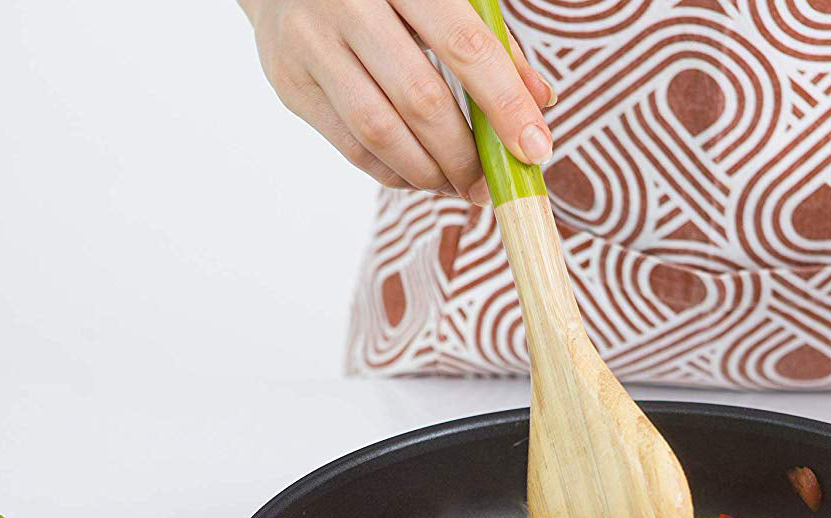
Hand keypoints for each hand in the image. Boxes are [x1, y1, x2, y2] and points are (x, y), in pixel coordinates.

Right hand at [238, 0, 554, 203]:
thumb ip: (489, 42)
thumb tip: (540, 104)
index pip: (464, 45)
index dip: (505, 103)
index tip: (535, 149)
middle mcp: (348, 4)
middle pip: (420, 98)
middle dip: (464, 155)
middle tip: (489, 185)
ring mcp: (311, 45)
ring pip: (381, 132)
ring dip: (430, 172)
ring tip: (458, 186)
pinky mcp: (290, 84)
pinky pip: (351, 146)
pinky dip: (394, 172)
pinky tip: (420, 175)